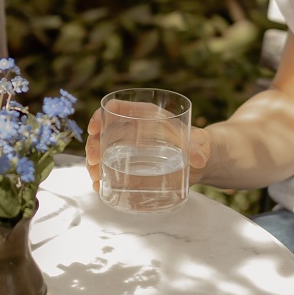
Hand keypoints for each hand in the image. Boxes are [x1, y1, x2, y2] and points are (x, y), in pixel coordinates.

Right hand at [84, 103, 212, 191]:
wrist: (198, 160)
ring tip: (96, 178)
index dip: (101, 115)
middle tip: (94, 161)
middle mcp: (134, 129)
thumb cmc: (197, 144)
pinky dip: (102, 175)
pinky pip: (110, 166)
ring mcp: (129, 147)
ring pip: (103, 150)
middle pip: (104, 131)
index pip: (116, 108)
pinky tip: (99, 185)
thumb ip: (199, 151)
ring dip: (94, 163)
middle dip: (94, 145)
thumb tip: (199, 160)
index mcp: (147, 115)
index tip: (94, 129)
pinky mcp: (130, 164)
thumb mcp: (199, 145)